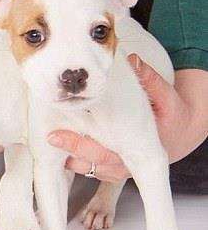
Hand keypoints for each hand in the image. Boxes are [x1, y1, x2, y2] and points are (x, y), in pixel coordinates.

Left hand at [47, 54, 207, 181]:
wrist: (180, 134)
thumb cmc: (172, 116)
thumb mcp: (167, 97)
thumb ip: (150, 80)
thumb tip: (134, 61)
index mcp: (139, 149)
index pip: (103, 152)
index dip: (77, 145)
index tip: (55, 136)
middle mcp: (125, 163)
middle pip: (90, 162)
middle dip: (67, 150)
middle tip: (49, 138)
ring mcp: (116, 168)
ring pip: (86, 167)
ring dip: (68, 157)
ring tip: (49, 141)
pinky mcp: (109, 167)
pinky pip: (88, 167)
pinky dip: (73, 158)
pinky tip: (59, 145)